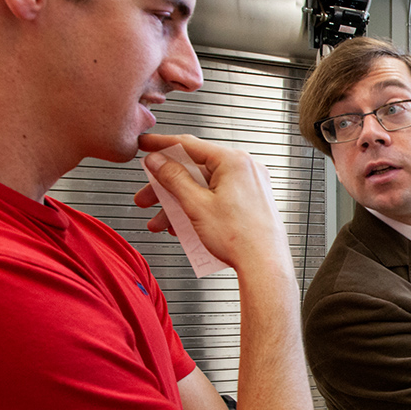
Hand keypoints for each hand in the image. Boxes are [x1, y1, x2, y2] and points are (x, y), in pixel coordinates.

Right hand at [134, 134, 290, 270]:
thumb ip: (173, 178)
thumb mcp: (196, 204)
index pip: (189, 144)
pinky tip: (181, 226)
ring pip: (204, 187)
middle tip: (146, 196)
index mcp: (234, 162)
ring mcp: (251, 185)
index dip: (161, 145)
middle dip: (165, 187)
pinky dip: (198, 208)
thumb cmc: (241, 238)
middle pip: (195, 170)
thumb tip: (158, 161)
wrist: (265, 265)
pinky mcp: (251, 201)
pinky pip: (218, 198)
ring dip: (178, 203)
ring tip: (160, 222)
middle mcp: (246, 169)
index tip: (145, 144)